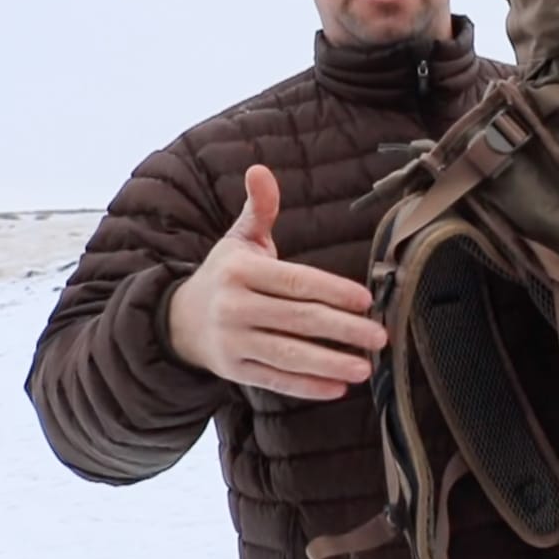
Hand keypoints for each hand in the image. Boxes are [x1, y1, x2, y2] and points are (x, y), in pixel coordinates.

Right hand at [167, 164, 387, 399]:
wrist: (178, 321)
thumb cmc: (225, 274)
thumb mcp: (239, 239)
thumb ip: (260, 208)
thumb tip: (261, 170)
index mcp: (240, 272)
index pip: (295, 282)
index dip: (332, 291)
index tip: (365, 300)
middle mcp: (234, 308)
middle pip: (297, 320)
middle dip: (342, 329)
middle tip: (380, 336)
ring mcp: (233, 344)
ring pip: (288, 355)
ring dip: (329, 363)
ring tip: (365, 368)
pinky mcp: (235, 372)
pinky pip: (275, 381)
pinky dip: (307, 387)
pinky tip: (338, 388)